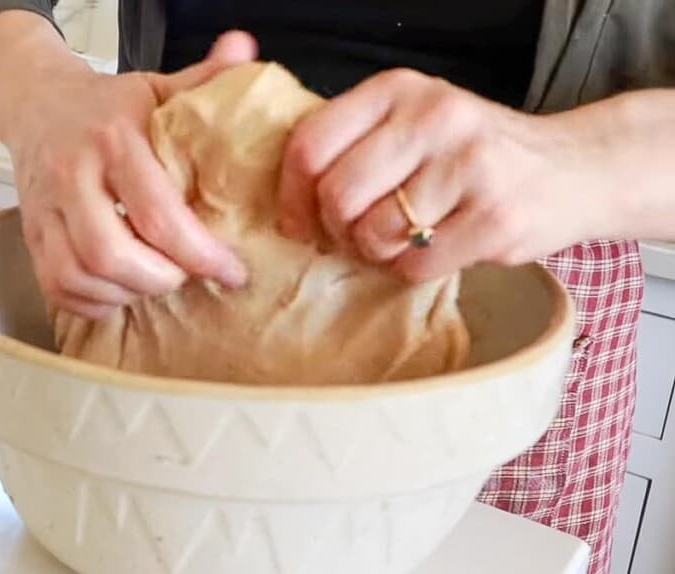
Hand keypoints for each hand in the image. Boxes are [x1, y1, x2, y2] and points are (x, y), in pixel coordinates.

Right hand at [0, 32, 255, 317]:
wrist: (36, 104)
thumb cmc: (106, 106)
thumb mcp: (155, 87)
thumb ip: (203, 79)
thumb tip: (246, 51)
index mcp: (113, 139)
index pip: (156, 214)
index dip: (199, 254)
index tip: (231, 270)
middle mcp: (72, 176)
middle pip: (111, 254)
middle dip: (160, 279)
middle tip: (186, 276)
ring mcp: (45, 209)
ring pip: (78, 275)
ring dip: (126, 293)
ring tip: (156, 282)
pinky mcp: (30, 234)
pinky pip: (56, 287)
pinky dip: (93, 301)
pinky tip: (121, 290)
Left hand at [278, 68, 614, 280]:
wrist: (572, 170)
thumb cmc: (469, 155)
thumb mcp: (410, 122)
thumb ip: (353, 143)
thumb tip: (286, 205)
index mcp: (397, 90)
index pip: (310, 144)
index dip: (292, 196)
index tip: (297, 222)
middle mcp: (433, 117)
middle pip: (337, 195)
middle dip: (337, 230)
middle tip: (356, 235)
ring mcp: (468, 165)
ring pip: (373, 235)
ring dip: (376, 253)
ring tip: (401, 239)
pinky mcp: (495, 217)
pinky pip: (415, 265)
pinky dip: (412, 270)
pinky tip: (435, 250)